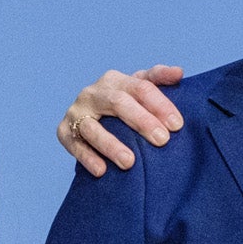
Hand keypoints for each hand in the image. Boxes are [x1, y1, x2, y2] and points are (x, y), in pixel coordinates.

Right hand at [57, 66, 185, 175]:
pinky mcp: (64, 130)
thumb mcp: (140, 89)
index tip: (177, 125)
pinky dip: (87, 157)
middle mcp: (94, 92)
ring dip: (111, 145)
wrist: (91, 118)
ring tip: (129, 162)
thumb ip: (159, 79)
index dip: (160, 104)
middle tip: (162, 140)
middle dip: (142, 121)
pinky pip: (74, 144)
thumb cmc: (124, 105)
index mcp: (115, 80)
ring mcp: (77, 111)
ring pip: (92, 127)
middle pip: (118, 102)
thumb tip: (179, 72)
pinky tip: (101, 170)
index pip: (141, 87)